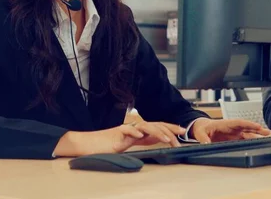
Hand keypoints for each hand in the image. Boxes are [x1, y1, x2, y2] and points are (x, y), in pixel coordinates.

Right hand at [54, 121, 185, 156]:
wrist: (88, 144)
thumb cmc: (107, 146)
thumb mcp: (129, 145)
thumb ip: (142, 141)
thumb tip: (157, 140)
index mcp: (137, 131)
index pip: (157, 127)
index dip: (170, 128)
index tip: (182, 132)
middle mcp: (133, 128)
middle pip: (154, 124)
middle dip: (169, 128)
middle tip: (181, 134)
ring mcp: (124, 130)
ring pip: (144, 127)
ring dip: (157, 132)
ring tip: (167, 139)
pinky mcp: (115, 134)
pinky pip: (126, 131)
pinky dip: (134, 133)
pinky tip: (141, 136)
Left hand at [189, 118, 270, 142]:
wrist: (202, 128)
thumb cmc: (201, 128)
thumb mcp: (200, 132)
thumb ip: (203, 138)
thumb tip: (206, 143)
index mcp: (225, 124)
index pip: (238, 123)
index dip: (248, 124)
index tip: (256, 126)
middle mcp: (232, 128)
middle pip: (246, 128)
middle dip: (257, 129)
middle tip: (267, 132)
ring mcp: (234, 133)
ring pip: (248, 134)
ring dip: (257, 135)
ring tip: (267, 138)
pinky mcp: (234, 139)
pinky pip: (245, 139)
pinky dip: (252, 141)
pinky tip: (259, 143)